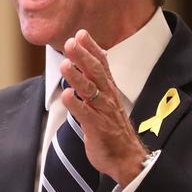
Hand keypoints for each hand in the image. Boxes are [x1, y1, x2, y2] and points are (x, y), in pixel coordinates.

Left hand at [60, 30, 147, 186]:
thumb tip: (88, 62)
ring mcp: (103, 112)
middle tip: (70, 43)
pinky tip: (66, 95)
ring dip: (77, 77)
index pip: (102, 64)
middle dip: (82, 56)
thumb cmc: (113, 128)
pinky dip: (76, 105)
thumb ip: (97, 82)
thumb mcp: (107, 100)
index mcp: (109, 90)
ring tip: (65, 64)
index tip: (81, 33)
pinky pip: (86, 114)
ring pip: (90, 91)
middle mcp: (107, 98)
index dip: (92, 48)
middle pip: (95, 73)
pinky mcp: (97, 128)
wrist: (126, 157)